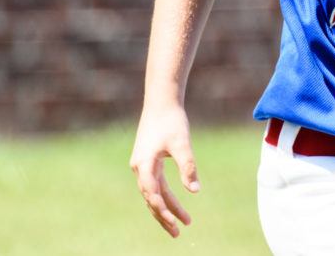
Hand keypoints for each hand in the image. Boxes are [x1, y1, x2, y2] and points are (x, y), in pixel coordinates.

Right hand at [129, 104, 199, 237]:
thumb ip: (188, 166)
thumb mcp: (182, 143)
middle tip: (178, 233)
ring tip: (182, 222)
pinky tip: (173, 203)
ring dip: (166, 207)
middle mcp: (139, 167)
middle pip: (151, 198)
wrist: (161, 101)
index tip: (175, 224)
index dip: (164, 211)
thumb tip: (195, 191)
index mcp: (144, 165)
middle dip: (164, 216)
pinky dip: (164, 195)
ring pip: (153, 193)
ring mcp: (141, 164)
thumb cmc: (171, 120)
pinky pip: (154, 184)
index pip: (153, 195)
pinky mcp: (147, 160)